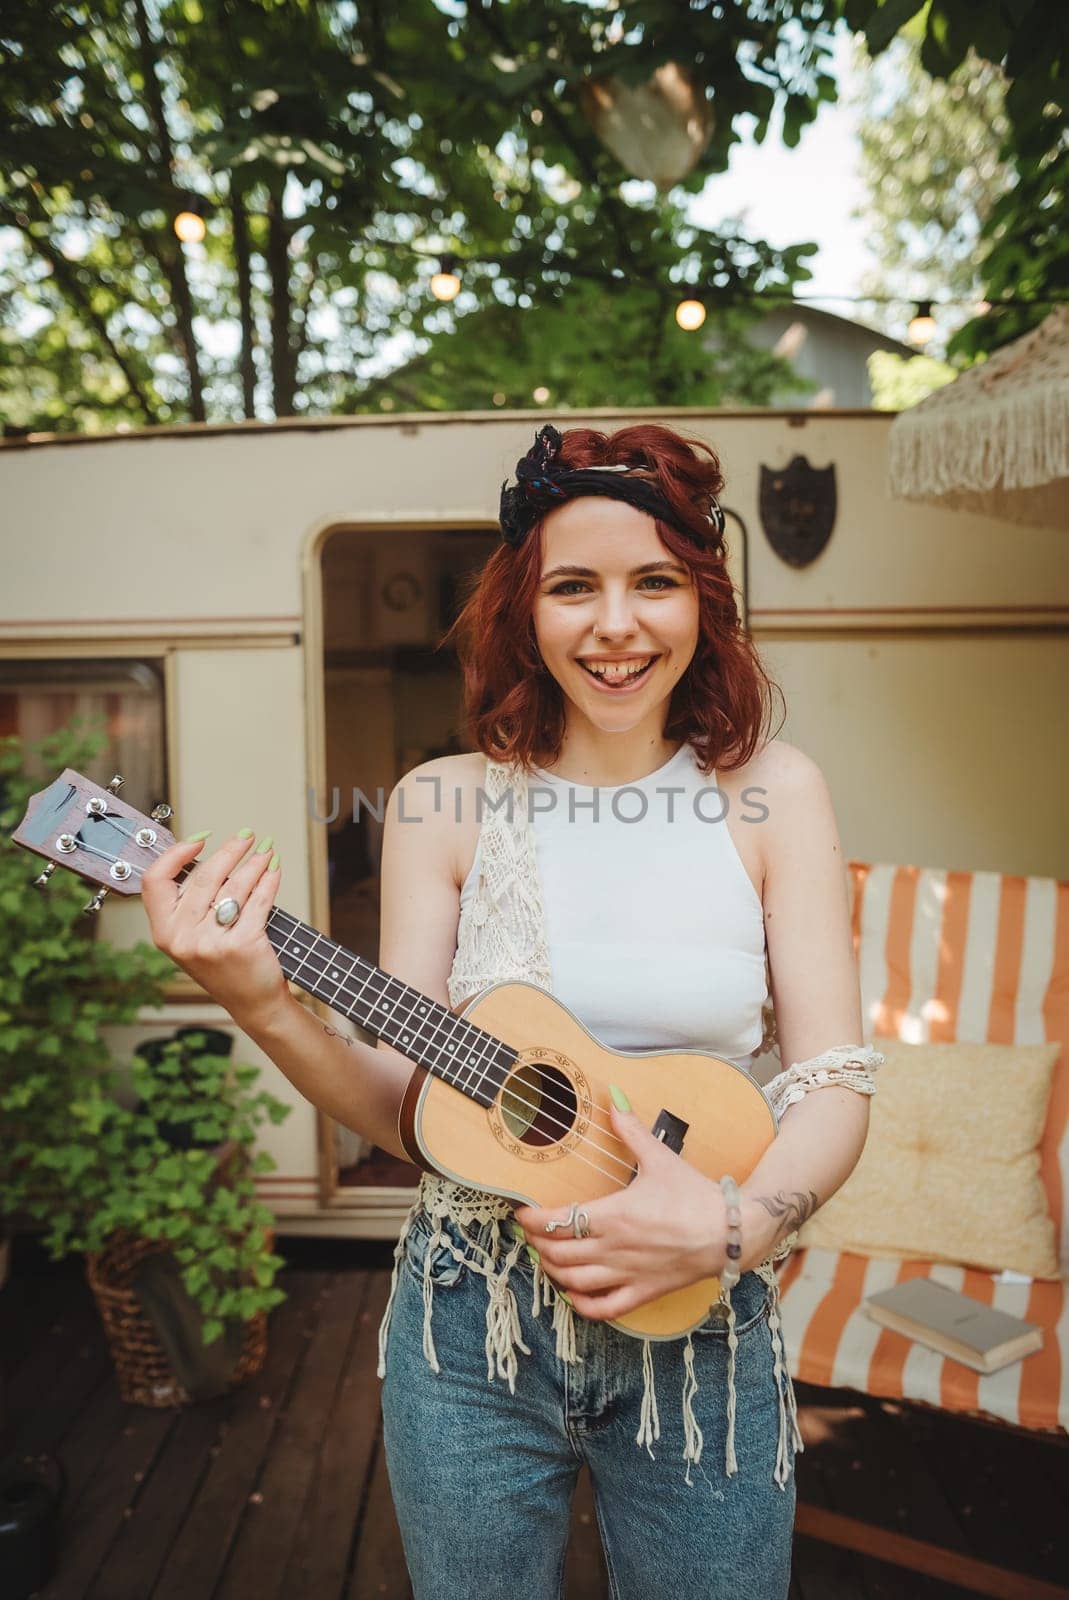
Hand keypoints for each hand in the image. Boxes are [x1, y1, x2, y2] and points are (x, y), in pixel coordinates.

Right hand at [141, 831, 289, 1030]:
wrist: (251, 1002)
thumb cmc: (222, 964)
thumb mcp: (191, 938)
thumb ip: (188, 904)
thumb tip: (203, 853)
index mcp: (163, 933)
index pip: (155, 881)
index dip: (175, 854)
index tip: (199, 839)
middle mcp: (182, 938)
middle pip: (204, 877)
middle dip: (230, 850)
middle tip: (246, 836)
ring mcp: (212, 943)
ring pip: (235, 886)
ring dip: (254, 862)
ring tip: (265, 851)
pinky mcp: (243, 944)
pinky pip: (258, 900)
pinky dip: (269, 880)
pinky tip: (274, 869)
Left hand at [512, 1099, 727, 1321]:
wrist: (730, 1232)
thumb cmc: (694, 1195)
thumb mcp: (660, 1157)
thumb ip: (631, 1130)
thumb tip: (613, 1098)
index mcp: (613, 1215)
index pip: (557, 1222)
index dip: (532, 1220)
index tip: (522, 1212)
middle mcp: (614, 1248)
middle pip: (558, 1254)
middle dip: (538, 1244)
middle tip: (533, 1233)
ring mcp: (627, 1274)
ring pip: (573, 1282)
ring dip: (552, 1271)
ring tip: (547, 1258)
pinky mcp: (643, 1292)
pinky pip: (603, 1308)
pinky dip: (581, 1304)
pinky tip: (574, 1293)